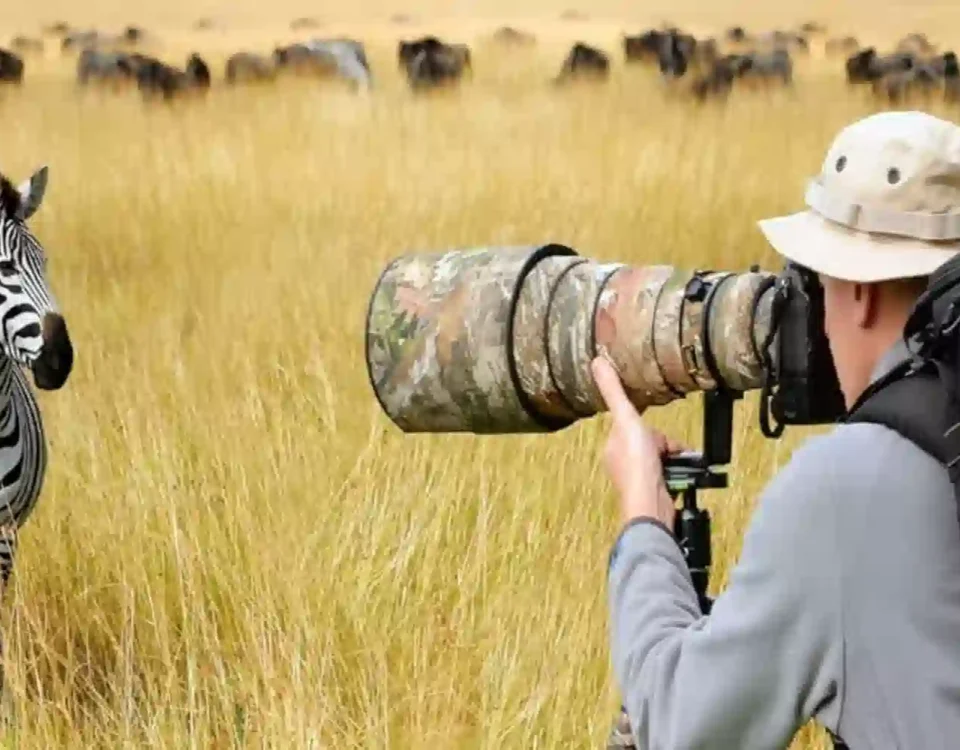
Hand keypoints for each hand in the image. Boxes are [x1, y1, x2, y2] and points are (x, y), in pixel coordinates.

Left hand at [591, 356, 683, 527]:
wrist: (651, 503)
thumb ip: (614, 391)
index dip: (647, 424)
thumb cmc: (636, 463)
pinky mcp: (653, 489)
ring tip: (681, 462)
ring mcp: (637, 477)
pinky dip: (680, 471)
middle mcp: (621, 461)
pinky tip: (685, 474)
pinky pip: (669, 472)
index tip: (657, 431)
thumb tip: (596, 360)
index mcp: (612, 445)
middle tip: (669, 450)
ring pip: (662, 456)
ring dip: (676, 457)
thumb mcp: (626, 419)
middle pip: (650, 440)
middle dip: (665, 442)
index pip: (632, 424)